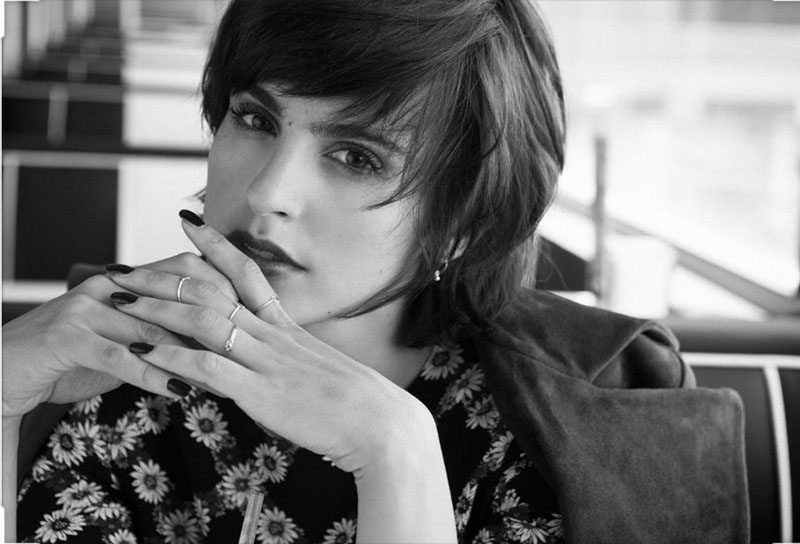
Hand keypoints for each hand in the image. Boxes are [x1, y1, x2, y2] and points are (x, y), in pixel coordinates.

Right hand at [1, 252, 239, 419]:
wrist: (10, 369)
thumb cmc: (75, 355)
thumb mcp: (124, 336)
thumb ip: (163, 329)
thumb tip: (217, 337)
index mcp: (127, 279)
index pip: (187, 270)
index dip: (224, 288)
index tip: (256, 316)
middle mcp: (111, 285)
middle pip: (176, 294)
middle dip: (216, 323)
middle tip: (248, 350)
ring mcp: (87, 308)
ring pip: (152, 327)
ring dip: (191, 356)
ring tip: (224, 378)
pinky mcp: (67, 337)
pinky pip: (120, 356)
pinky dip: (153, 375)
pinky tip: (177, 393)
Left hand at [105, 221, 433, 475]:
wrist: (381, 423)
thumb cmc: (356, 402)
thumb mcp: (319, 368)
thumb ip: (289, 357)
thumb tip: (268, 356)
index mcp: (286, 326)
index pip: (246, 271)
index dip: (214, 244)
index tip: (188, 221)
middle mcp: (271, 334)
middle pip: (211, 291)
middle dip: (164, 276)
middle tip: (125, 267)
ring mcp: (265, 360)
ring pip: (203, 321)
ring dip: (156, 309)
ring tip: (119, 302)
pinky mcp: (260, 392)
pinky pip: (207, 368)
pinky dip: (171, 359)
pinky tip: (141, 353)